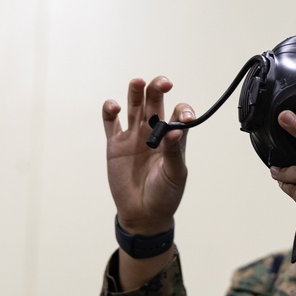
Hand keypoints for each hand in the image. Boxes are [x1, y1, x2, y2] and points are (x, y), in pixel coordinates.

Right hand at [102, 76, 194, 234]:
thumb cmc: (164, 195)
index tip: (185, 118)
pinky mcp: (115, 144)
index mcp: (172, 138)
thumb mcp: (174, 174)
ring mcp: (133, 136)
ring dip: (135, 92)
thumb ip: (174, 152)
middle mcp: (153, 132)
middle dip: (158, 89)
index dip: (182, 111)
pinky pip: (111, 122)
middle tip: (163, 83)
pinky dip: (110, 110)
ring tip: (137, 81)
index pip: (178, 115)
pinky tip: (114, 106)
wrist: (143, 214)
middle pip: (155, 102)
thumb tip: (176, 130)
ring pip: (134, 106)